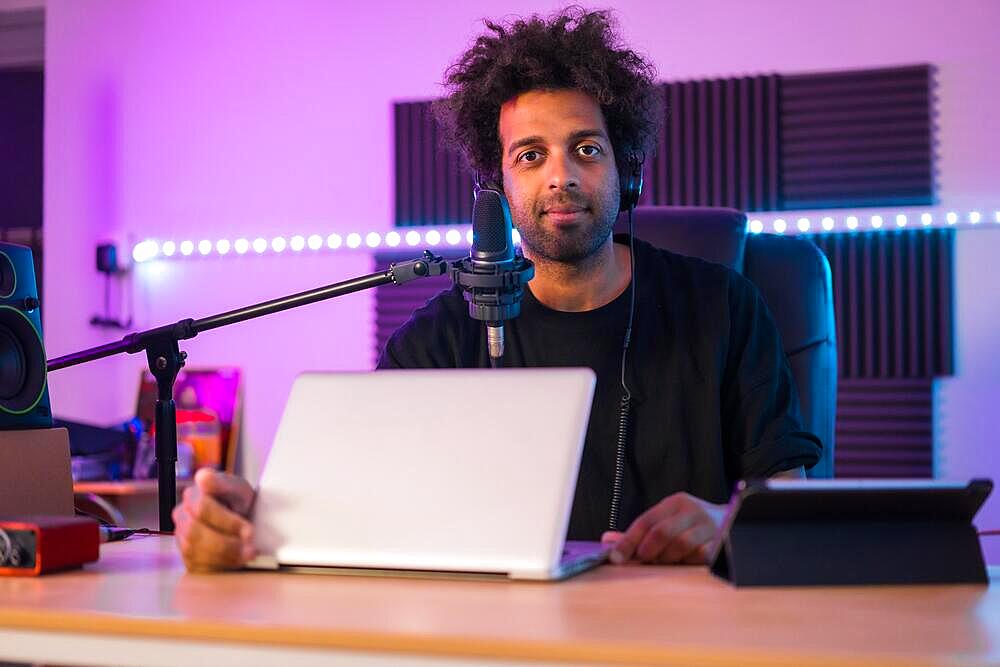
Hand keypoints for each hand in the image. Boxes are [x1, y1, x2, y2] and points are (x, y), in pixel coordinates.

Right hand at [172, 468, 256, 571]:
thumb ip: (222, 482)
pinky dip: (219, 566)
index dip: (227, 522)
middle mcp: (182, 516)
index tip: (249, 531)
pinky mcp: (187, 557)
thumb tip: (202, 477)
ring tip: (247, 556)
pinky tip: (236, 562)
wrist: (243, 519)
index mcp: (192, 495)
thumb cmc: (238, 502)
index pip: (202, 508)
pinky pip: (196, 566)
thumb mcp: (237, 488)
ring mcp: (181, 537)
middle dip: (226, 543)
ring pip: (194, 552)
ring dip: (224, 557)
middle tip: (251, 549)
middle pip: (195, 533)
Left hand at [601, 492, 724, 564]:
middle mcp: (693, 511)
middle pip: (661, 533)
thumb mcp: (667, 522)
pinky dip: (688, 563)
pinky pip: (700, 557)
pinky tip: (687, 563)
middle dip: (648, 552)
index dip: (628, 540)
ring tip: (669, 561)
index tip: (614, 557)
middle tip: (644, 561)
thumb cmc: (693, 527)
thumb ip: (640, 533)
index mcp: (676, 503)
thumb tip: (608, 540)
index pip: (646, 521)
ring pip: (680, 546)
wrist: (737, 523)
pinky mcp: (723, 542)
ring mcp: (710, 526)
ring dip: (669, 559)